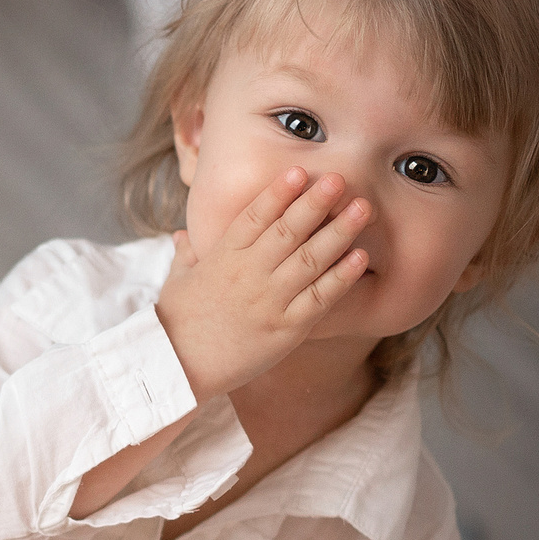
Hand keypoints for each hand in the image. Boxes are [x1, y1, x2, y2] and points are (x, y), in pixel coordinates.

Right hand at [156, 168, 373, 400]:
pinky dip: (341, 278)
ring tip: (361, 208)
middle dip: (315, 203)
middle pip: (287, 231)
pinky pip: (319, 299)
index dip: (278, 193)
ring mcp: (269, 302)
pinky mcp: (286, 330)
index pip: (254, 217)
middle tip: (339, 179)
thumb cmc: (176, 324)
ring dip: (339, 232)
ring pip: (310, 260)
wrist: (176, 369)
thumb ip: (186, 254)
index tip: (299, 171)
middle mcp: (248, 274)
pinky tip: (360, 257)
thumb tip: (182, 235)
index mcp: (222, 257)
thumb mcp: (176, 281)